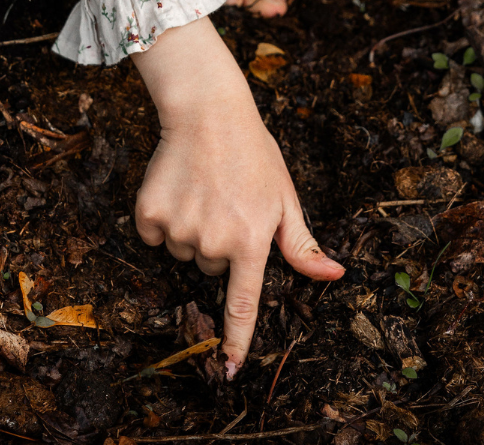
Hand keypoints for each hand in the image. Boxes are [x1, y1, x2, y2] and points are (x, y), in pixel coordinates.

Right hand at [131, 19, 343, 376]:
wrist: (208, 112)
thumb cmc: (253, 154)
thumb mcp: (285, 197)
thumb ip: (301, 244)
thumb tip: (333, 276)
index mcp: (252, 240)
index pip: (243, 305)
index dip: (236, 340)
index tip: (227, 370)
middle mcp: (215, 242)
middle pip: (210, 267)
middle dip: (218, 243)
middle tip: (226, 201)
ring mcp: (180, 229)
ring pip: (184, 251)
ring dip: (192, 229)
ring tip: (204, 188)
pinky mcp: (150, 215)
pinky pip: (154, 235)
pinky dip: (162, 217)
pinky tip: (178, 186)